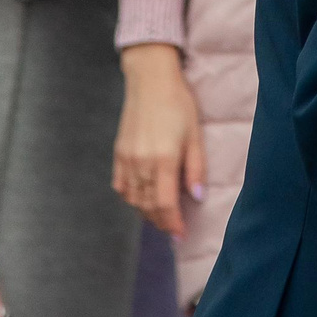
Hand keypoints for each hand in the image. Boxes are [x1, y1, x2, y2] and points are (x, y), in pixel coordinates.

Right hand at [114, 44, 208, 234]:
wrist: (150, 81)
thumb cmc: (179, 104)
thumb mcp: (195, 134)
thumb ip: (195, 168)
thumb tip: (197, 198)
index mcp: (163, 160)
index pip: (165, 204)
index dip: (173, 224)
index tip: (180, 235)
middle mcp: (141, 164)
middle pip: (148, 206)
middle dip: (161, 221)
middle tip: (173, 228)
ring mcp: (127, 160)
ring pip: (133, 199)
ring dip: (146, 212)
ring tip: (161, 215)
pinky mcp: (118, 154)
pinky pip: (121, 186)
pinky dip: (131, 197)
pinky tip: (141, 198)